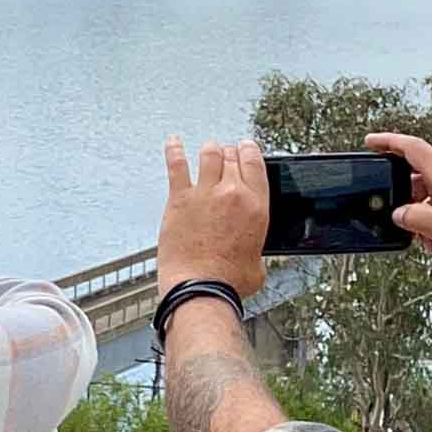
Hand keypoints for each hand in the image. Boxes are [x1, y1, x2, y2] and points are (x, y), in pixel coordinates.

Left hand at [158, 137, 268, 300]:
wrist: (201, 289)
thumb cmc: (228, 282)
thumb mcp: (258, 264)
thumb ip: (257, 250)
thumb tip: (252, 255)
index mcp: (256, 207)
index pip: (256, 164)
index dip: (250, 151)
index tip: (247, 148)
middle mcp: (232, 194)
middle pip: (233, 157)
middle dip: (230, 153)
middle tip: (226, 155)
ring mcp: (205, 194)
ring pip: (210, 154)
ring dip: (210, 151)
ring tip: (207, 151)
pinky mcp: (180, 199)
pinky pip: (177, 165)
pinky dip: (175, 150)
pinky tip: (173, 142)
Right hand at [366, 133, 431, 263]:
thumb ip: (415, 219)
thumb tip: (399, 214)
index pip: (409, 147)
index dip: (386, 142)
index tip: (369, 142)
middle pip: (413, 172)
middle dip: (401, 196)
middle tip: (395, 216)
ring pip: (425, 187)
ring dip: (418, 210)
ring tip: (423, 238)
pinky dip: (431, 212)